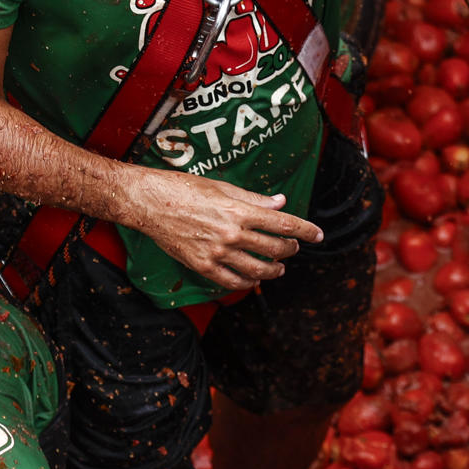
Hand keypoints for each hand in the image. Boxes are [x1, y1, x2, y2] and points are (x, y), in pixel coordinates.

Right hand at [127, 169, 323, 291]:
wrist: (149, 203)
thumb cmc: (184, 188)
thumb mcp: (222, 187)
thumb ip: (254, 199)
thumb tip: (280, 203)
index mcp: (239, 211)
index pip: (284, 224)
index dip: (306, 230)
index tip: (318, 235)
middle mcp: (232, 234)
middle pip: (275, 248)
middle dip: (291, 249)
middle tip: (294, 247)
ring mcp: (217, 253)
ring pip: (258, 269)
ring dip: (273, 269)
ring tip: (278, 267)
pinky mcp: (203, 266)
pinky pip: (233, 281)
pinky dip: (248, 281)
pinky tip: (253, 278)